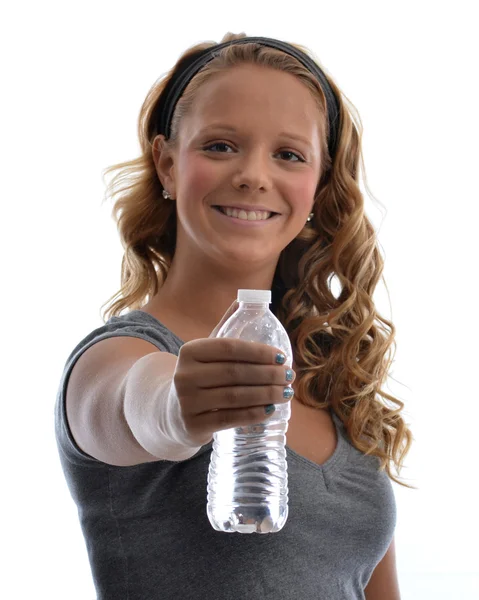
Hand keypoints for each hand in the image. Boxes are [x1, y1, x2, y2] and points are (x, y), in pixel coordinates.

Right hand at [170, 309, 294, 445]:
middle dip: (268, 374)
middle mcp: (185, 375)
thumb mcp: (207, 352)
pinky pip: (230, 418)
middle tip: (289, 375)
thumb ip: (225, 327)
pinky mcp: (193, 425)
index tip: (282, 356)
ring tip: (286, 392)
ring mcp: (187, 402)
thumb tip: (245, 300)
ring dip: (266, 394)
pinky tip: (271, 410)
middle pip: (235, 373)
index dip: (259, 352)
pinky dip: (254, 414)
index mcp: (190, 351)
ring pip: (235, 396)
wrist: (172, 412)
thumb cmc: (200, 376)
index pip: (229, 348)